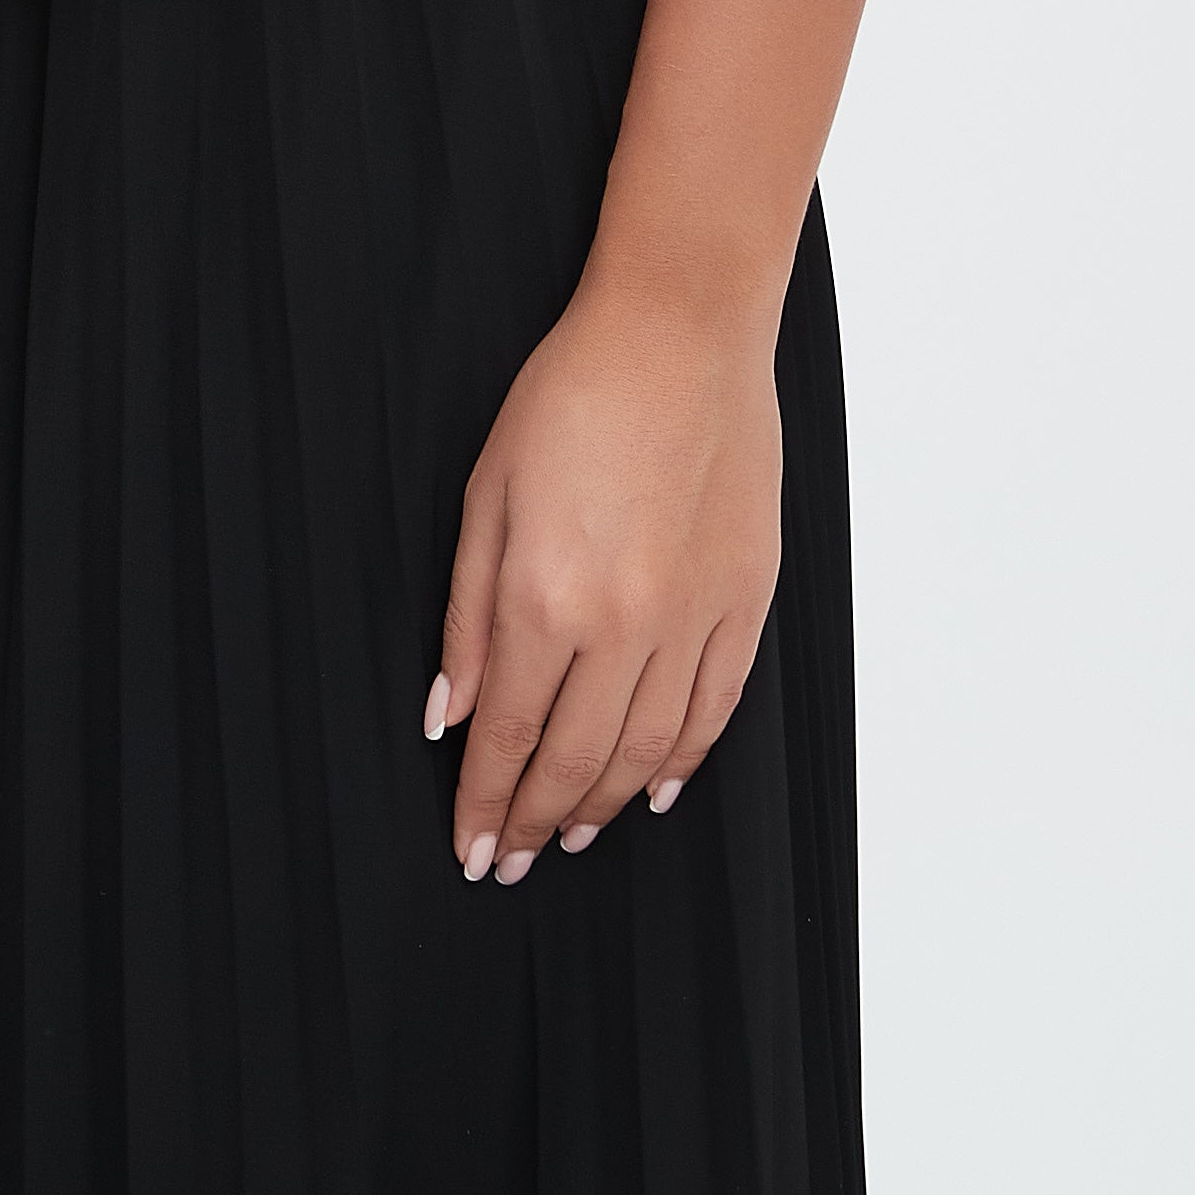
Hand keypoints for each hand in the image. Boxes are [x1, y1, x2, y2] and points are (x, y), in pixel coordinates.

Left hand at [429, 251, 783, 879]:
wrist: (682, 333)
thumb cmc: (571, 396)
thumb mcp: (486, 494)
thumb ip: (467, 615)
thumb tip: (450, 713)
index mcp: (546, 597)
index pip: (509, 734)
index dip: (486, 802)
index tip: (472, 847)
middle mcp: (624, 624)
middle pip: (576, 758)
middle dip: (536, 821)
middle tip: (512, 861)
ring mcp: (693, 617)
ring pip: (647, 749)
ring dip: (605, 803)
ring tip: (573, 833)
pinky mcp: (744, 600)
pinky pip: (713, 708)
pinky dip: (683, 760)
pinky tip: (656, 787)